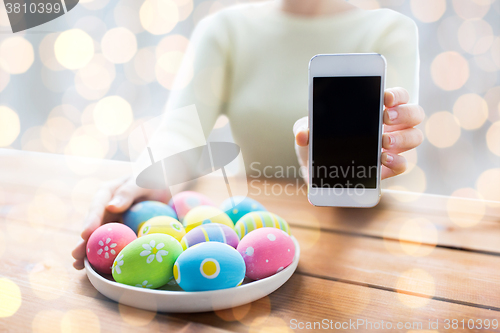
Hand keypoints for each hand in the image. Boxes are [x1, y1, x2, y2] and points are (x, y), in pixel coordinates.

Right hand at [71, 177, 169, 269]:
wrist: (165, 186)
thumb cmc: (153, 179)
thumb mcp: (142, 181)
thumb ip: (128, 191)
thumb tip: (111, 207)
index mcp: (108, 193)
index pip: (97, 207)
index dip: (90, 221)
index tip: (85, 234)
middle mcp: (107, 208)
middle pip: (94, 226)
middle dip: (84, 242)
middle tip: (76, 256)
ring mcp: (114, 221)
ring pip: (100, 238)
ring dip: (90, 252)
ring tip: (80, 266)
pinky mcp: (123, 231)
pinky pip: (115, 244)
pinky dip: (108, 255)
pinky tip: (102, 269)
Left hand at [293, 87, 423, 181]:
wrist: (314, 168)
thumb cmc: (317, 140)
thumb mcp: (309, 130)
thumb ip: (304, 128)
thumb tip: (304, 135)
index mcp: (375, 109)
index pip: (397, 96)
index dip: (397, 94)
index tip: (385, 97)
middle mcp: (390, 126)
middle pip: (414, 114)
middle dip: (404, 114)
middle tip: (384, 118)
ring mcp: (391, 147)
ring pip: (414, 137)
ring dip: (402, 138)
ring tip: (383, 141)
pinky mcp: (387, 168)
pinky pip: (402, 164)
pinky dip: (397, 161)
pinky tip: (383, 159)